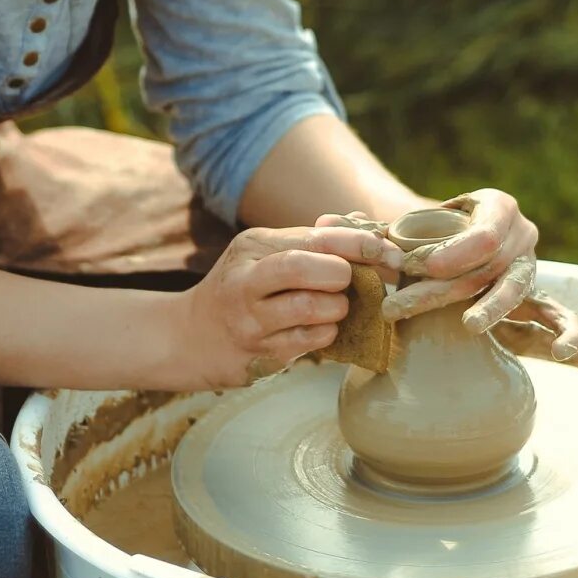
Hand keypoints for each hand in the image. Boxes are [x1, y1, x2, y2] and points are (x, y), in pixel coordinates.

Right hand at [180, 224, 402, 388]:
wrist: (189, 338)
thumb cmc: (242, 289)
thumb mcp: (265, 254)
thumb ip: (313, 241)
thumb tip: (364, 223)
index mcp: (254, 246)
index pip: (315, 237)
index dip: (359, 243)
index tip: (387, 251)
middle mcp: (246, 279)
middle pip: (305, 267)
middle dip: (342, 274)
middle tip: (350, 281)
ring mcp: (249, 320)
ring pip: (310, 308)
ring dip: (337, 308)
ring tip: (336, 306)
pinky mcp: (256, 354)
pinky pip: (307, 342)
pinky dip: (326, 333)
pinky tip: (321, 329)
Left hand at [373, 189, 577, 360]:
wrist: (472, 240)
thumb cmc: (439, 231)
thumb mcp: (415, 222)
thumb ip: (375, 227)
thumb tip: (322, 224)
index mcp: (498, 206)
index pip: (483, 233)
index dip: (455, 252)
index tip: (420, 267)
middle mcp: (522, 234)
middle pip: (486, 267)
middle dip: (441, 290)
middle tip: (398, 308)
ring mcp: (532, 267)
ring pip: (515, 289)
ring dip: (491, 308)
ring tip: (468, 326)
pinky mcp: (541, 297)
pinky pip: (561, 316)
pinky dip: (566, 333)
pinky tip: (560, 354)